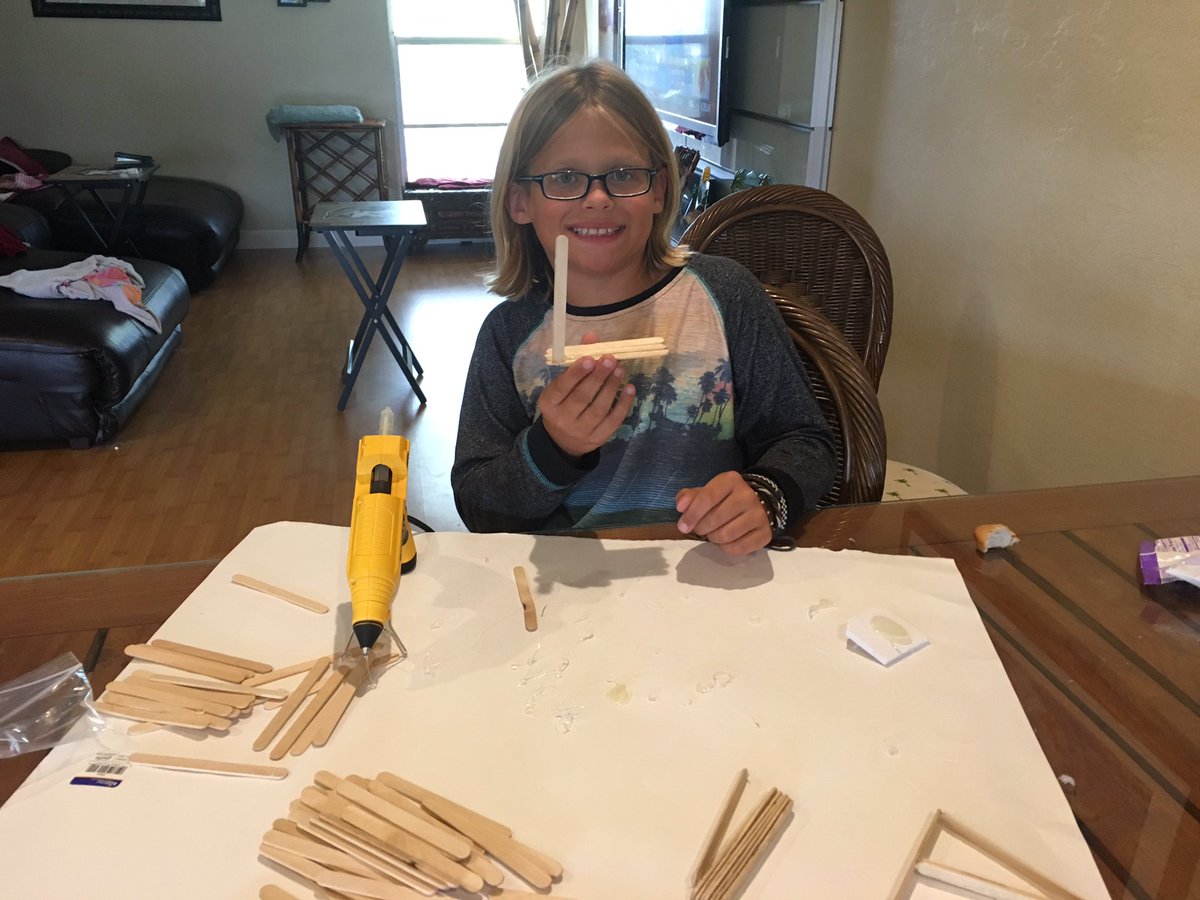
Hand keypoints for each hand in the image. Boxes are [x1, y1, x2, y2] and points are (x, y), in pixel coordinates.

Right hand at [538, 333, 635, 458]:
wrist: (563, 440)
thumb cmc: (562, 404)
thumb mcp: (562, 384)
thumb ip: (576, 360)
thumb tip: (592, 336)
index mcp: (549, 404)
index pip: (562, 387)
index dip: (576, 373)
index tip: (590, 358)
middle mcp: (563, 419)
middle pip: (582, 397)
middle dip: (598, 377)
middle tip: (610, 359)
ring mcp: (581, 431)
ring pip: (599, 408)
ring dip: (611, 387)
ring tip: (620, 370)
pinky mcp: (598, 438)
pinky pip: (613, 421)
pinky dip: (623, 404)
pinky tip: (630, 388)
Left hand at [675, 471, 771, 554]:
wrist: (757, 504)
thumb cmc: (725, 499)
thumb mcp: (707, 492)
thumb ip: (690, 497)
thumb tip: (681, 506)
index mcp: (731, 480)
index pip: (707, 497)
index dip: (692, 514)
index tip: (683, 526)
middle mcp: (748, 495)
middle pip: (716, 519)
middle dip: (701, 528)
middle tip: (700, 529)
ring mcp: (759, 515)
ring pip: (726, 535)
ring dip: (713, 538)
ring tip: (713, 534)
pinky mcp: (765, 533)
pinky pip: (739, 548)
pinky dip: (727, 548)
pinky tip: (725, 541)